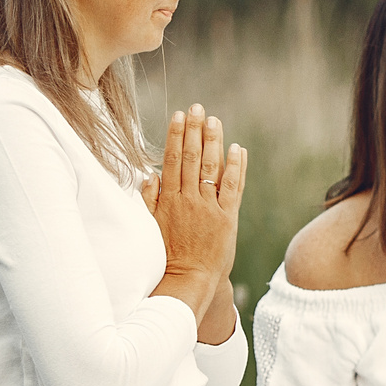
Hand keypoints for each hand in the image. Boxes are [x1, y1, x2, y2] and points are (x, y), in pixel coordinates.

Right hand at [147, 104, 246, 288]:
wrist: (189, 278)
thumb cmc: (169, 254)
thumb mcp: (152, 226)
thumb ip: (150, 200)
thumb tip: (148, 175)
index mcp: (168, 199)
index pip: (171, 160)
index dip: (175, 135)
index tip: (178, 115)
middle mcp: (188, 199)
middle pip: (190, 157)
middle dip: (194, 130)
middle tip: (197, 107)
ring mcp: (208, 207)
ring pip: (210, 167)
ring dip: (212, 141)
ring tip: (214, 120)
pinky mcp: (227, 217)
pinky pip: (232, 187)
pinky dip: (235, 167)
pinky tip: (237, 148)